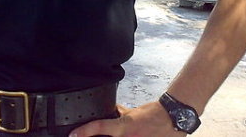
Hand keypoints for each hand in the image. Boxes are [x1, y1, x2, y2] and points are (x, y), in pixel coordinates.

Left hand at [69, 102, 183, 136]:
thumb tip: (109, 111)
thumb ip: (119, 113)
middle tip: (83, 136)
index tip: (73, 134)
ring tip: (106, 135)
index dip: (84, 131)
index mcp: (124, 126)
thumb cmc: (153, 115)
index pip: (100, 126)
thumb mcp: (133, 112)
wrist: (173, 120)